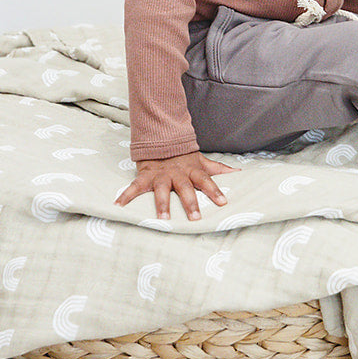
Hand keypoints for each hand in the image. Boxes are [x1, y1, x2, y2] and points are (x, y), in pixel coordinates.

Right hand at [115, 152, 238, 221]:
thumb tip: (239, 172)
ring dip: (162, 204)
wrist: (160, 140)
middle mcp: (177, 174)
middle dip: (190, 202)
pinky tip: (118, 205)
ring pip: (162, 190)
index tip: (222, 202)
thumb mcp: (201, 161)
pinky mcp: (145, 176)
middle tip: (195, 217)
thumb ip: (218, 168)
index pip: (206, 181)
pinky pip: (134, 187)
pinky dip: (125, 195)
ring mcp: (160, 176)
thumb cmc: (183, 157)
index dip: (214, 191)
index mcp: (192, 171)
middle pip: (185, 188)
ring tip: (163, 218)